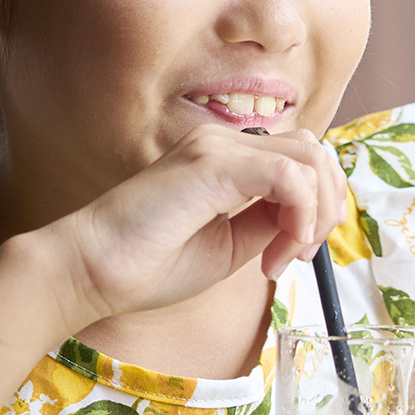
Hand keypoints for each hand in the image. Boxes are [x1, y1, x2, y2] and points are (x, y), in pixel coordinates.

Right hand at [42, 124, 346, 324]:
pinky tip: (279, 251)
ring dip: (314, 212)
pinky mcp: (210, 165)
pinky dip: (299, 214)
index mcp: (223, 158)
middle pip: (312, 151)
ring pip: (307, 157)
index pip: (299, 158)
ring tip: (285, 256)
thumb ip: (266, 223)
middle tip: (299, 255)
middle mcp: (221, 143)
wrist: (89, 271)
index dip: (315, 207)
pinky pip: (287, 175)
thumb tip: (305, 219)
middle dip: (325, 206)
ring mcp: (215, 148)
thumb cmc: (147, 265)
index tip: (289, 258)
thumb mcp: (228, 245)